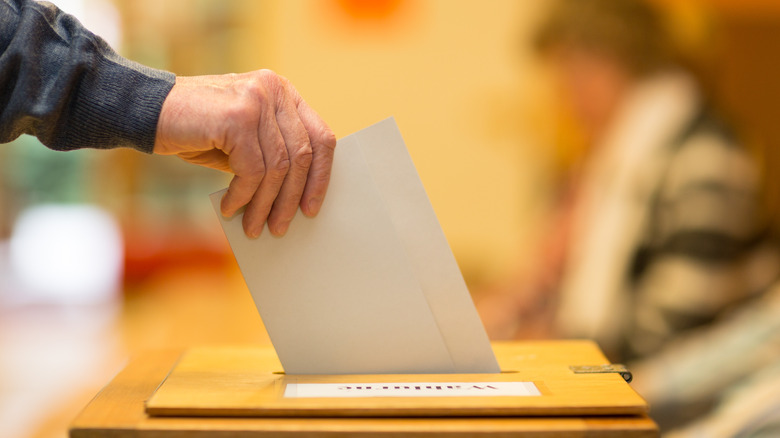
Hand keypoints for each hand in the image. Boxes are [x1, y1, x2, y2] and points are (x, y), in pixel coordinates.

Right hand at [153, 69, 336, 236]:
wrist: (146, 110)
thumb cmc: (198, 129)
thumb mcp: (244, 140)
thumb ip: (272, 155)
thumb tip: (296, 198)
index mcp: (283, 92)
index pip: (320, 137)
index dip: (321, 177)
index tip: (311, 208)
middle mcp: (274, 89)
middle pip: (302, 156)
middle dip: (291, 198)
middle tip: (280, 227)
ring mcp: (257, 100)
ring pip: (277, 167)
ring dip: (265, 204)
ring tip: (254, 227)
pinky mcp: (237, 117)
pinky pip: (252, 170)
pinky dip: (243, 196)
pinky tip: (230, 208)